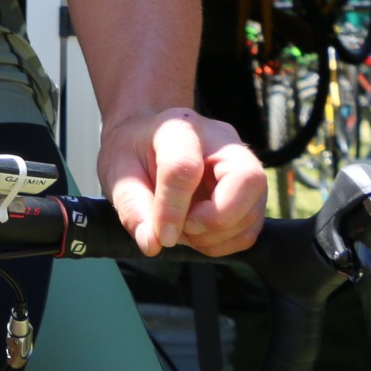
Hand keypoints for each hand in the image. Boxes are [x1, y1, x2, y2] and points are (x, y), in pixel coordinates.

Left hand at [99, 108, 264, 258]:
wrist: (149, 140)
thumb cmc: (134, 153)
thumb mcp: (118, 172)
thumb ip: (132, 206)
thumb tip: (152, 244)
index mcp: (179, 126)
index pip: (184, 167)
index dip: (172, 208)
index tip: (161, 235)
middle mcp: (222, 140)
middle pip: (247, 179)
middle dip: (215, 219)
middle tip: (183, 229)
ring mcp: (244, 165)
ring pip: (252, 211)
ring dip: (215, 237)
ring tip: (183, 230)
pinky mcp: (252, 193)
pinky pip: (250, 229)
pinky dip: (223, 243)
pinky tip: (197, 232)